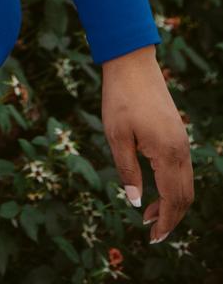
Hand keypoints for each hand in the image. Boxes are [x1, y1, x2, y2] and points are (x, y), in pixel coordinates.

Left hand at [101, 46, 193, 243]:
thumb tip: (135, 202)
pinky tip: (154, 189)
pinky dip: (172, 186)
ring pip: (185, 184)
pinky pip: (182, 169)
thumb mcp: (116, 136)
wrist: (132, 63)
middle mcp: (181, 150)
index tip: (152, 237)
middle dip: (171, 218)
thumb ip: (127, 170)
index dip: (165, 222)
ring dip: (172, 203)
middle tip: (150, 232)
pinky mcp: (177, 134)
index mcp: (167, 152)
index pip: (173, 198)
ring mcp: (182, 142)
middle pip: (184, 196)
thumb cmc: (120, 98)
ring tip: (148, 215)